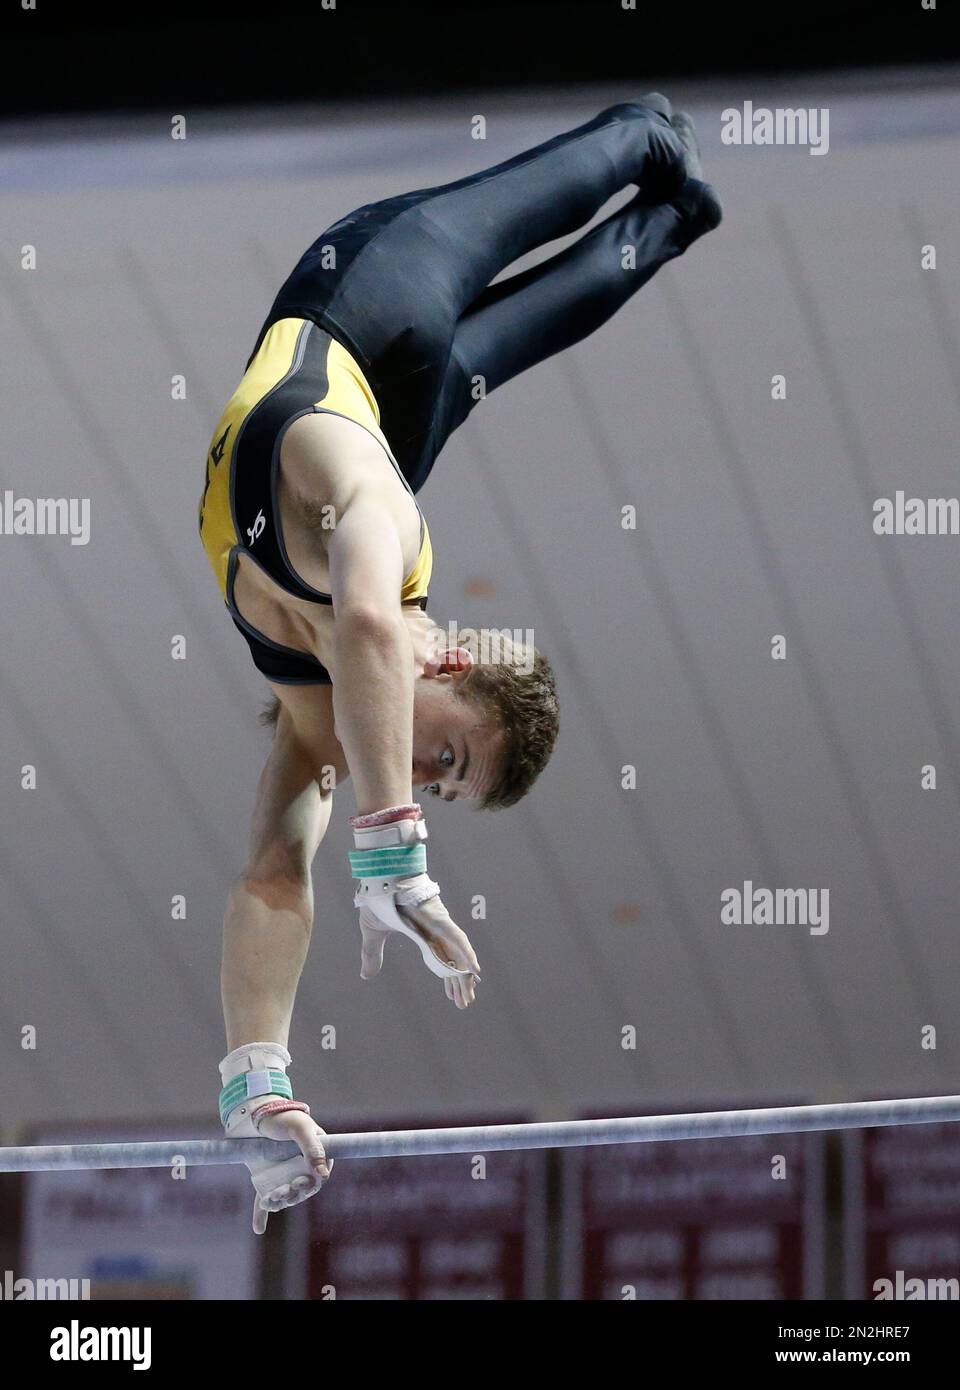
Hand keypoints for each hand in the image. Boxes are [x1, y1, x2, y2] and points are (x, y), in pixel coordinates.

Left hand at [244, 1107, 331, 1234]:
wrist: (253, 1113)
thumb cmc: (282, 1117)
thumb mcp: (299, 1129)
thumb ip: (313, 1149)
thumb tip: (324, 1176)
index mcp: (315, 1156)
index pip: (317, 1178)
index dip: (309, 1186)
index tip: (297, 1184)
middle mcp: (300, 1169)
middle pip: (300, 1191)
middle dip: (290, 1195)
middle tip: (277, 1193)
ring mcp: (283, 1176)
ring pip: (283, 1197)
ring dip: (276, 1203)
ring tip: (266, 1202)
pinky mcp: (265, 1181)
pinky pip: (265, 1200)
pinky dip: (261, 1215)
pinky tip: (259, 1228)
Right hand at [359, 894, 480, 1007]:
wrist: (378, 878)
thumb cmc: (378, 899)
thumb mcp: (374, 934)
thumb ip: (373, 954)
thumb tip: (366, 975)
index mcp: (423, 935)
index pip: (441, 962)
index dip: (447, 979)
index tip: (453, 997)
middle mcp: (435, 932)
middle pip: (453, 962)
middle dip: (459, 983)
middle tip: (465, 1003)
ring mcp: (439, 925)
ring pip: (458, 955)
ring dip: (464, 976)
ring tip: (470, 995)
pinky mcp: (440, 919)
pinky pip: (457, 939)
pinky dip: (467, 955)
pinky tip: (474, 970)